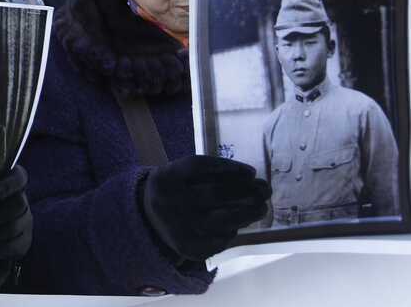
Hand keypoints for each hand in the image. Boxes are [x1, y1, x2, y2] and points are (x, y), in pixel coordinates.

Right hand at [140, 155, 270, 261]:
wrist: (149, 219)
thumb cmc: (177, 190)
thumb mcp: (182, 175)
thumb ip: (210, 174)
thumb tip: (251, 178)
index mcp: (166, 177)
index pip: (198, 166)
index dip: (228, 167)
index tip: (252, 172)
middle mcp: (168, 201)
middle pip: (214, 194)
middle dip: (246, 191)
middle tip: (265, 190)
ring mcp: (177, 226)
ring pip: (221, 220)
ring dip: (248, 213)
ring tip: (261, 207)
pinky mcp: (187, 247)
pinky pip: (218, 239)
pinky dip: (232, 231)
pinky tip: (240, 225)